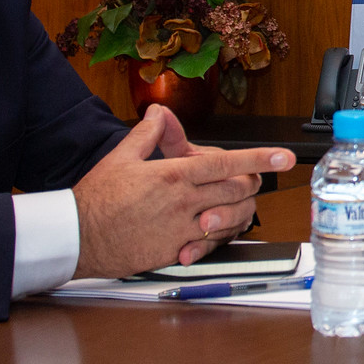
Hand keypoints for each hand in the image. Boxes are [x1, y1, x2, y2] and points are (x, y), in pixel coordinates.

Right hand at [70, 106, 294, 278]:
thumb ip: (148, 134)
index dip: (261, 158)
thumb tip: (158, 113)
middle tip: (253, 180)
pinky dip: (218, 236)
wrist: (78, 236)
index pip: (228, 162)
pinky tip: (212, 228)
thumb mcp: (122, 157)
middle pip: (238, 190)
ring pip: (231, 218)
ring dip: (239, 211)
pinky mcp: (176, 251)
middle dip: (252, 184)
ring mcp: (182, 228)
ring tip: (234, 204)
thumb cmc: (97, 198)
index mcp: (174, 174)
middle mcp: (184, 200)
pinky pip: (212, 244)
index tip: (285, 157)